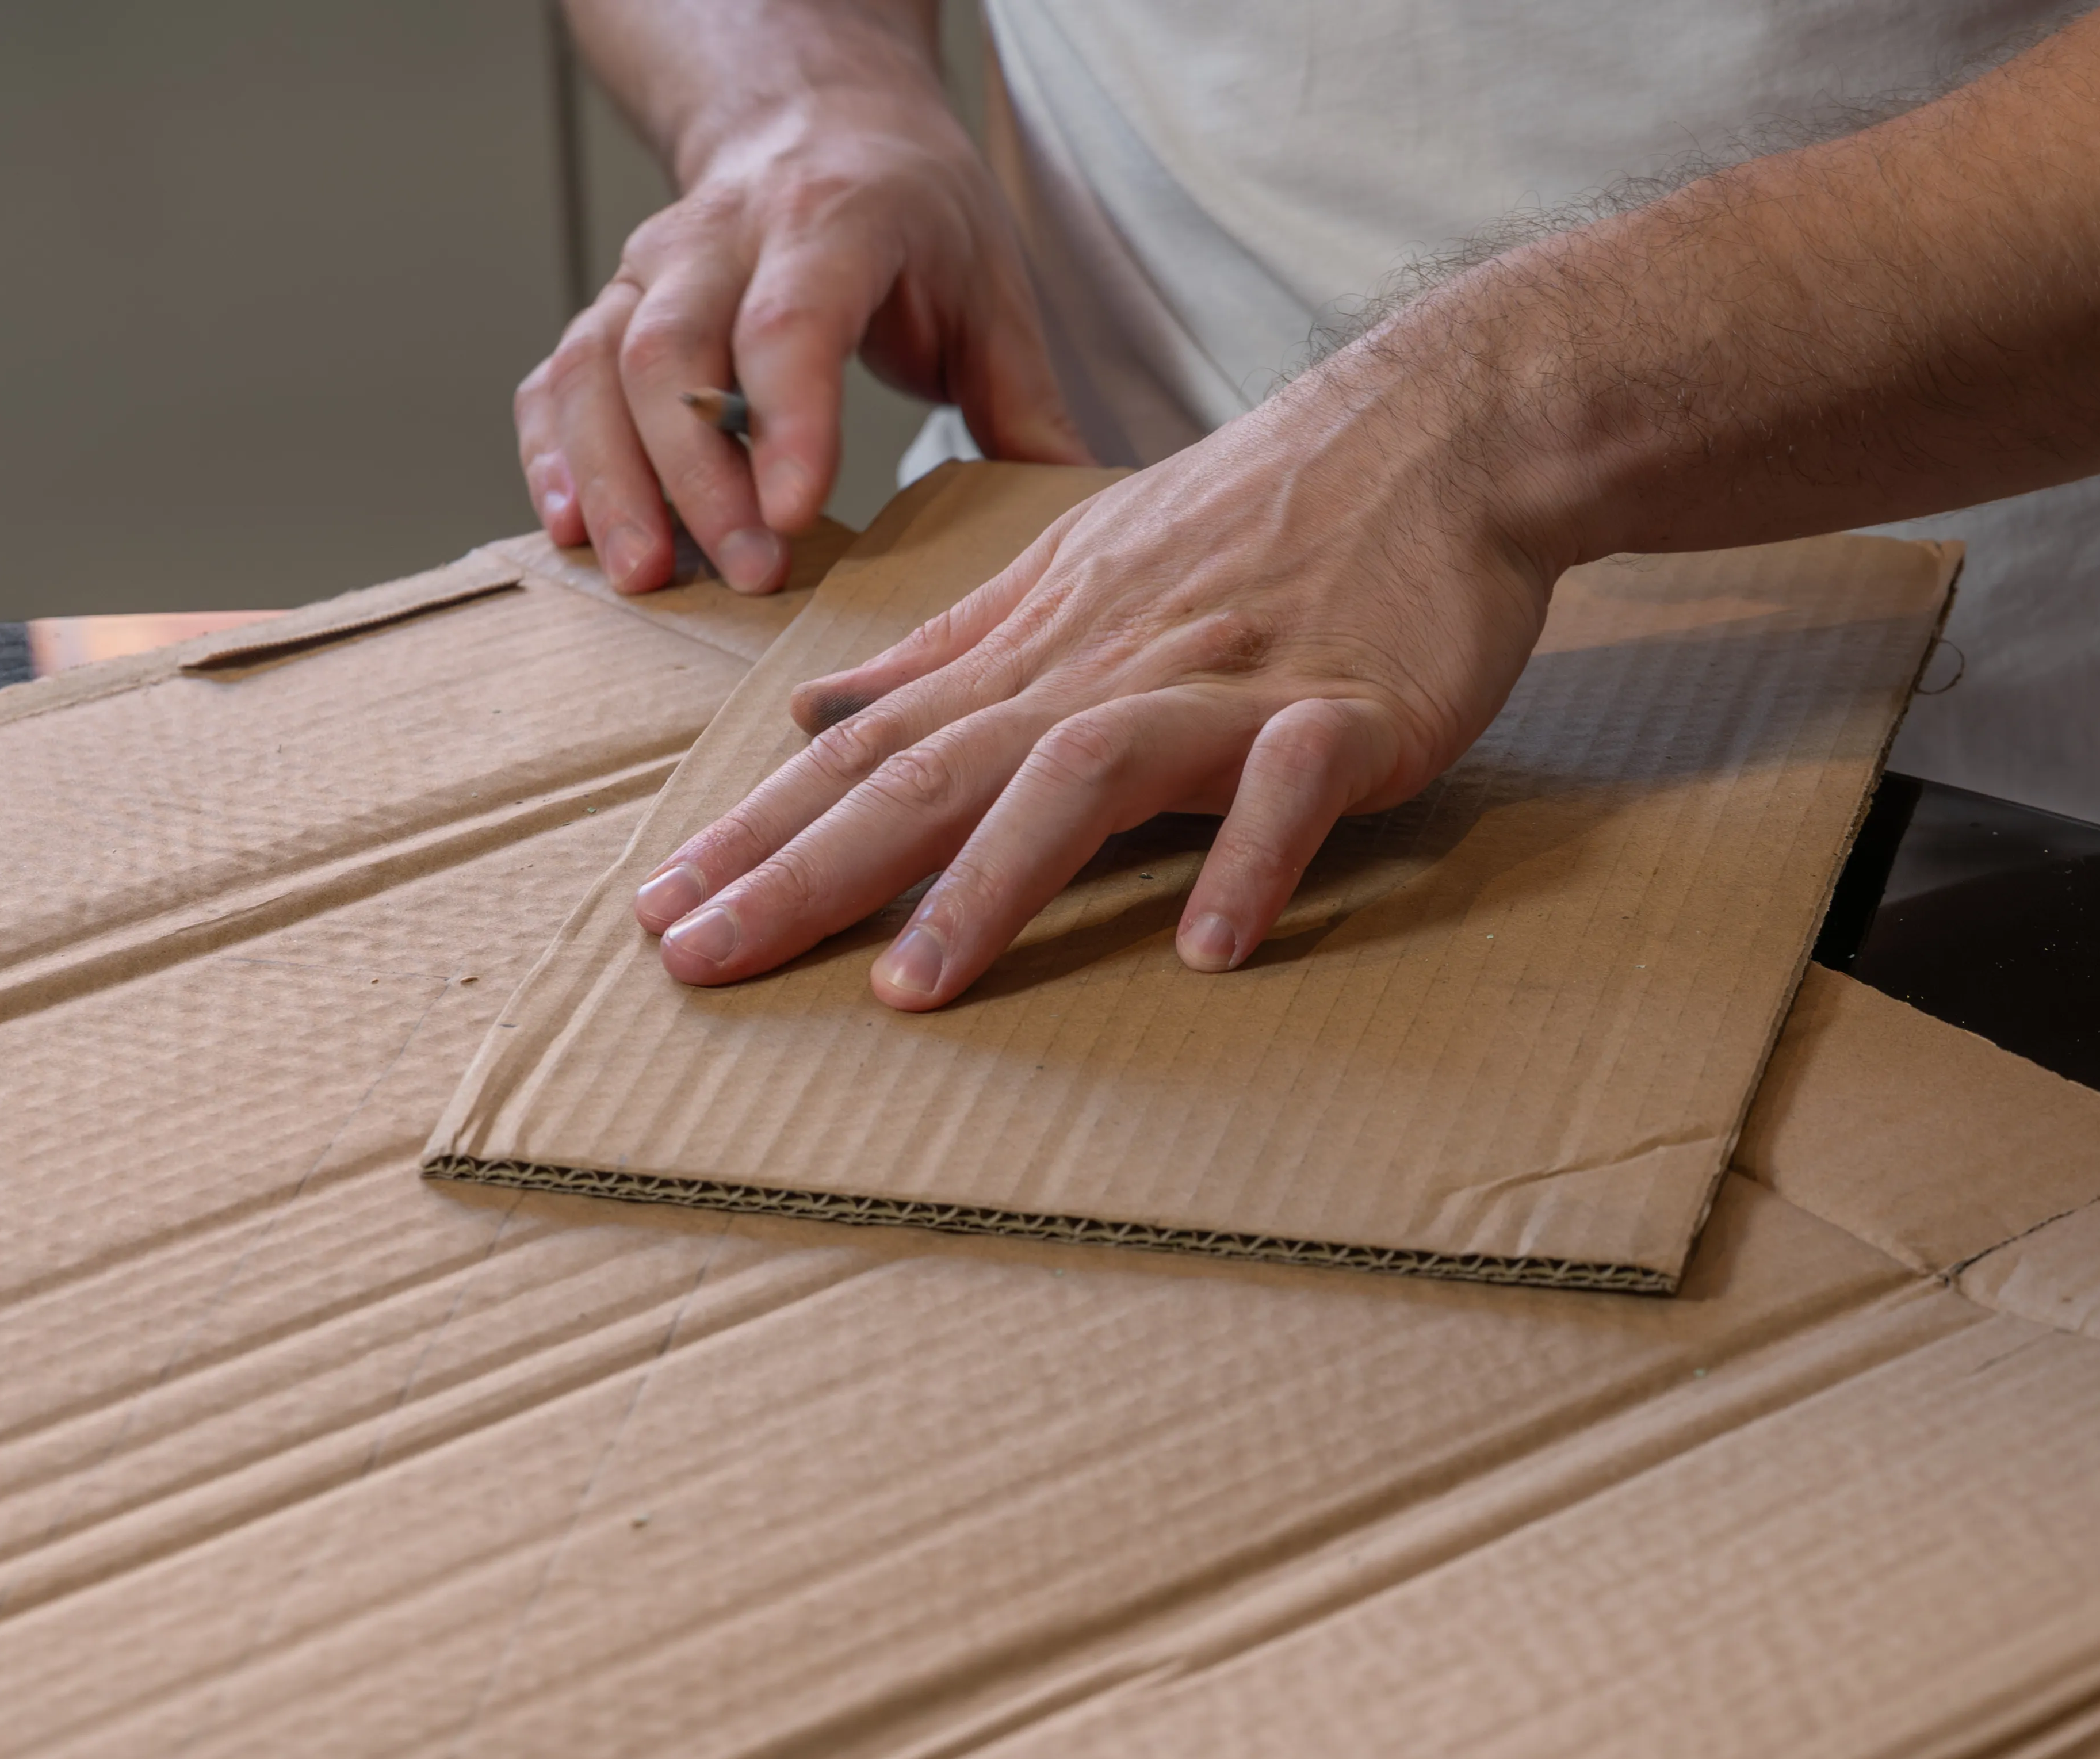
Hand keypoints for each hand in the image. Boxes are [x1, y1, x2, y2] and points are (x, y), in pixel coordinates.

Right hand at [514, 81, 1082, 595]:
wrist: (817, 117)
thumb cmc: (910, 211)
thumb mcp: (990, 284)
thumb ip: (1024, 401)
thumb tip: (1081, 513)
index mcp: (833, 220)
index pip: (793, 320)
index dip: (787, 419)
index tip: (795, 517)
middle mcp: (723, 236)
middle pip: (675, 351)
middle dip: (700, 475)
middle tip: (742, 576)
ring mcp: (652, 268)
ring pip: (600, 367)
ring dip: (615, 478)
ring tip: (644, 575)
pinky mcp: (610, 305)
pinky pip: (559, 377)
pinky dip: (555, 453)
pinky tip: (570, 528)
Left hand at [629, 355, 1564, 1007]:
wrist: (1438, 429)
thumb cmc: (1257, 516)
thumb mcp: (1076, 572)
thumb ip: (951, 656)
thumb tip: (813, 714)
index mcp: (1040, 649)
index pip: (871, 749)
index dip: (761, 832)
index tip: (661, 913)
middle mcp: (1109, 669)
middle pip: (934, 771)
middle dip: (806, 869)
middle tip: (698, 959)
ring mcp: (1230, 687)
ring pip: (1084, 775)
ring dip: (993, 882)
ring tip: (910, 987)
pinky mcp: (1350, 710)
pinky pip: (1291, 786)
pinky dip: (1248, 858)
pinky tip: (1206, 949)